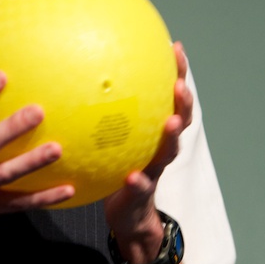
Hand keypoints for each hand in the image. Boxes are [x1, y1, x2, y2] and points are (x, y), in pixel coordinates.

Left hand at [104, 42, 192, 252]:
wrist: (129, 215)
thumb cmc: (116, 168)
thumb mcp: (113, 139)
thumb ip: (105, 113)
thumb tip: (81, 74)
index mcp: (154, 131)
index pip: (170, 98)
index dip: (177, 73)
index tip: (176, 48)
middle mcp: (160, 148)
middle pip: (180, 121)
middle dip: (183, 102)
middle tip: (179, 85)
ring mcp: (154, 170)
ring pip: (168, 151)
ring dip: (170, 137)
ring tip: (168, 122)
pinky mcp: (140, 194)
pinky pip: (141, 187)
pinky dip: (138, 181)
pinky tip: (133, 176)